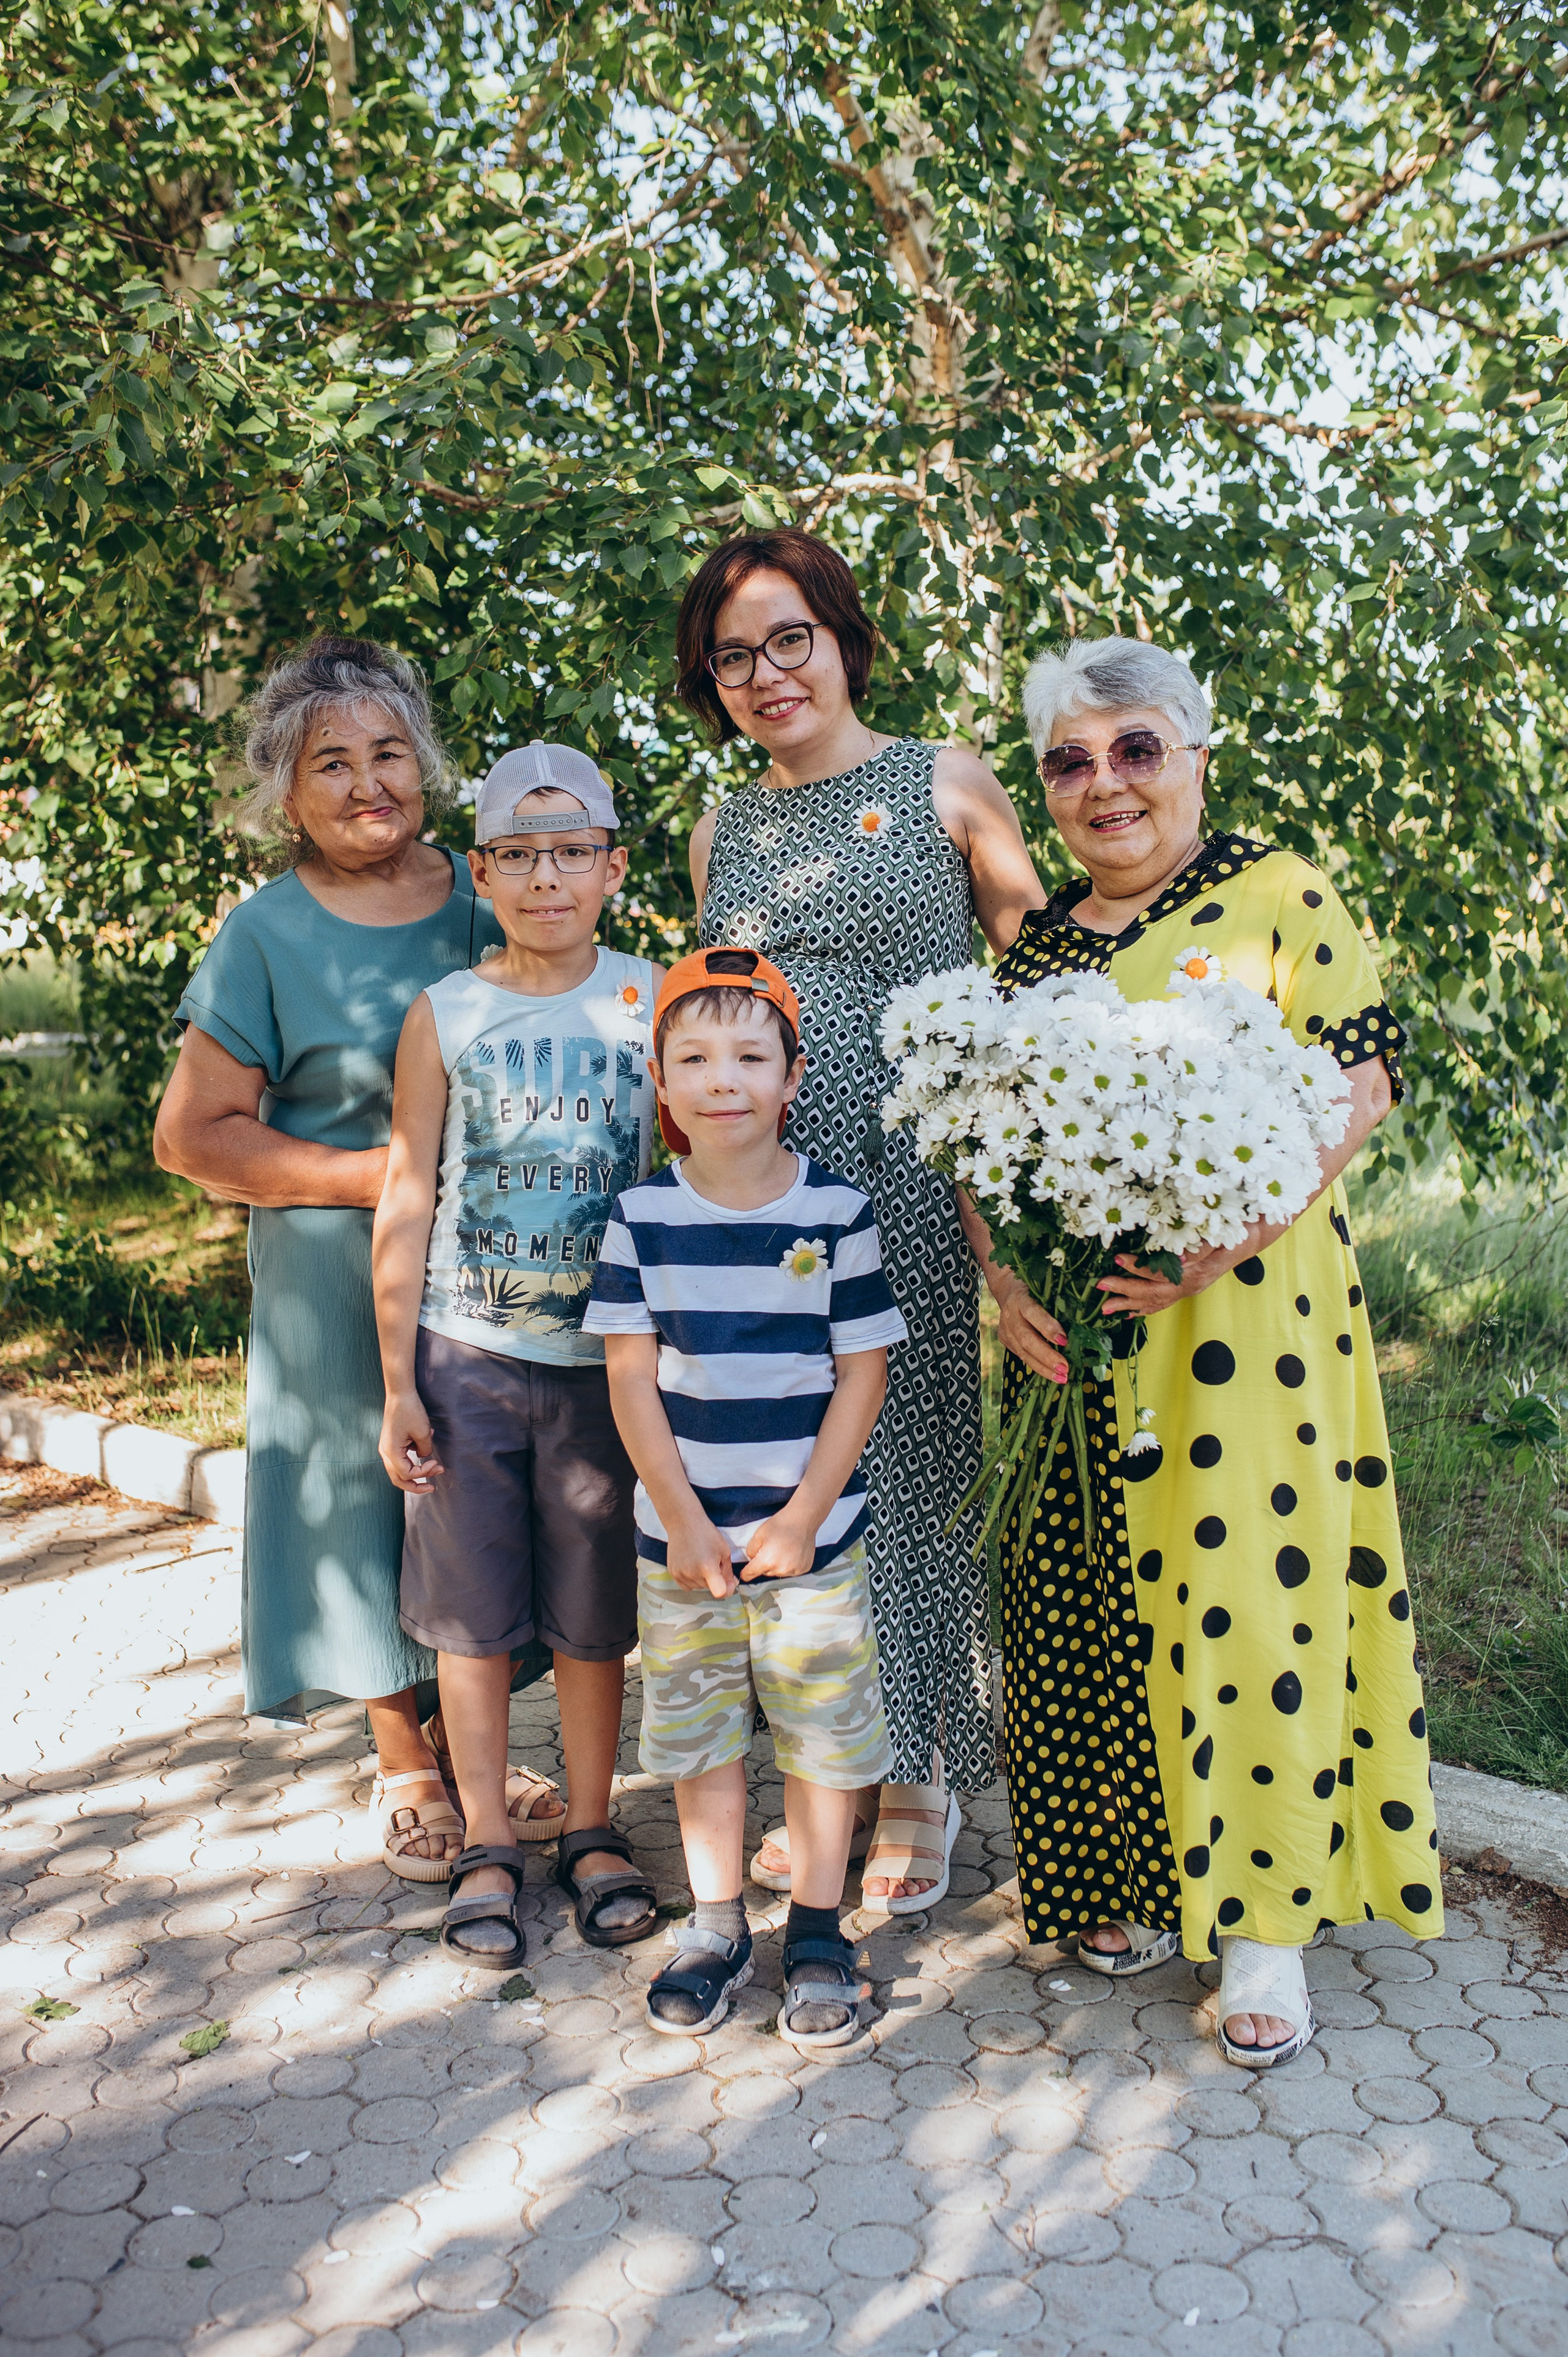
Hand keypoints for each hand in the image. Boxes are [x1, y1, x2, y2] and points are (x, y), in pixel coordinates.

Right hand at [379, 1392, 442, 1491]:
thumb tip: (423, 1457)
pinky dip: (414, 1459)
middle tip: (432, 1487)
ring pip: (399, 1471)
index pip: (406, 1474)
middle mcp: (385, 1452)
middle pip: (398, 1479)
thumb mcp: (423, 1433)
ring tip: (434, 1469)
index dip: (423, 1473)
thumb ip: (425, 1450)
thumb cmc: (411, 1411)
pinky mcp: (391, 1443)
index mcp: (391, 1452)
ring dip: (416, 1473)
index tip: (437, 1464)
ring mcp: (386, 1448)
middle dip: (416, 1485)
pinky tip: (426, 1448)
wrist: (400, 1393)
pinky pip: (402, 1458)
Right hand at [666, 1514, 737, 1596]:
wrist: (684, 1523)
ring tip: (701, 1560)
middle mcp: (692, 1573)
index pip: (719, 1591)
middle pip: (709, 1588)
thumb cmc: (707, 1534)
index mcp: (708, 1567)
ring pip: (698, 1587)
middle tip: (712, 1561)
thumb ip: (728, 1572)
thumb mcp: (724, 1551)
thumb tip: (730, 1587)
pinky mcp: (672, 1573)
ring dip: (703, 1579)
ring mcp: (681, 1574)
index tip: (728, 1582)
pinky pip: (687, 1586)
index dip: (727, 1590)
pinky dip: (692, 1579)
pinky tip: (692, 1565)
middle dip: (714, 1579)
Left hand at [741, 1509, 816, 1581]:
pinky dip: (789, 1564)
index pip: (750, 1574)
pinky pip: (790, 1571)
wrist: (803, 1519)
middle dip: (764, 1564)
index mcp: (767, 1561)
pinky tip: (791, 1552)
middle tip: (770, 1548)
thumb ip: (750, 1550)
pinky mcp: (803, 1569)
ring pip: (778, 1572)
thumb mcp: (758, 1535)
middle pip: (765, 1572)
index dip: (746, 1573)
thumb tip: (752, 1559)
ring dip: (777, 1565)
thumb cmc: (782, 1524)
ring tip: (782, 1549)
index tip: (745, 1573)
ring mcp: (794, 1570)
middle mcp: (781, 1569)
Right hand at [995, 1274, 1068, 1382]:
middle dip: (1047, 1355)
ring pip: (1024, 1353)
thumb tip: (1083, 1324)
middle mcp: (1010, 1315)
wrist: (1008, 1290)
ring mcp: (1006, 1330)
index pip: (1032, 1313)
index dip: (1047, 1327)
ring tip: (1062, 1378)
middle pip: (1027, 1339)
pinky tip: (1053, 1375)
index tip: (1064, 1340)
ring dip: (1044, 1368)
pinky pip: (1023, 1357)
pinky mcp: (1005, 1341)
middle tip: (1065, 1368)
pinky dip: (1039, 1367)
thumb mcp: (1045, 1288)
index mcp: (1021, 1298)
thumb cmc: (1035, 1289)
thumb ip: (1057, 1303)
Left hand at [1095, 1219, 1279, 1318]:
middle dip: (1125, 1291)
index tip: (1117, 1259)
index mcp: (1196, 1273)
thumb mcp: (1220, 1235)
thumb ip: (1201, 1248)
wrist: (1249, 1238)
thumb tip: (1178, 1258)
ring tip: (1105, 1309)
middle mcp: (1190, 1286)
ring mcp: (1189, 1291)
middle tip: (1100, 1287)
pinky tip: (1130, 1313)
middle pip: (1153, 1293)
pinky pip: (1163, 1304)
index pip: (1161, 1274)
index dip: (1138, 1268)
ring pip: (1155, 1302)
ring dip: (1129, 1305)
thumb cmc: (1233, 1231)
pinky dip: (1145, 1308)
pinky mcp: (1188, 1290)